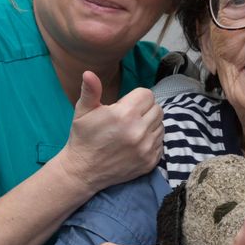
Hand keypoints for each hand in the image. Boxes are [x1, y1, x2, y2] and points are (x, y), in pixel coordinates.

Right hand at [58, 71, 163, 192]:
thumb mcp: (83, 111)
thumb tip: (89, 73)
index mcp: (124, 115)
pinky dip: (151, 140)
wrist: (83, 171)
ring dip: (150, 124)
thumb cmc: (83, 137)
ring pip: (161, 125)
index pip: (147, 95)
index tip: (125, 105)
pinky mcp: (150, 161)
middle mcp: (139, 131)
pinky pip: (161, 142)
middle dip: (145, 109)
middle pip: (157, 109)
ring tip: (132, 130)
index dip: (136, 97)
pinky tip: (136, 143)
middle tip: (129, 117)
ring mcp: (146, 147)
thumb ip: (91, 91)